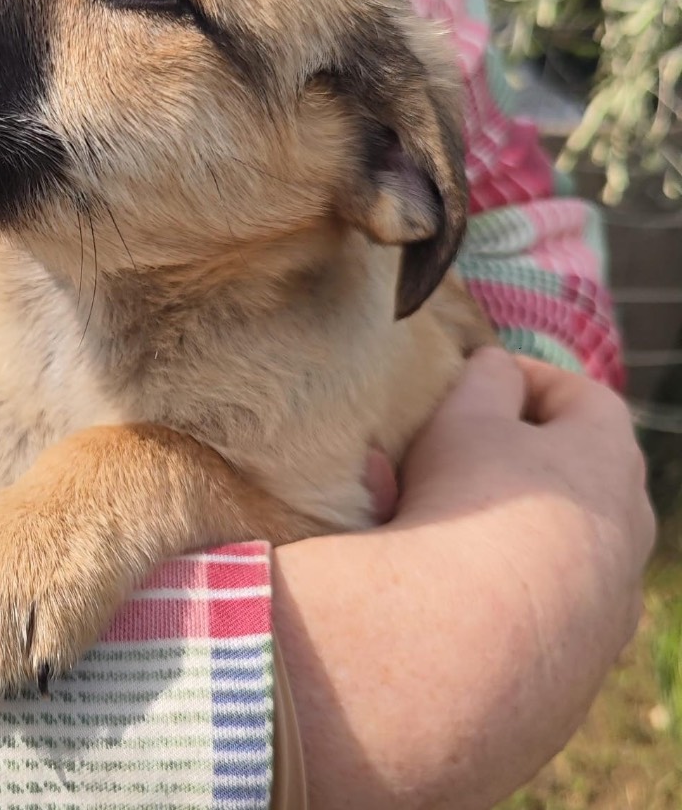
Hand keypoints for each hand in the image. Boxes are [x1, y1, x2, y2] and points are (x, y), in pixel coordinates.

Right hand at [274, 347, 654, 808]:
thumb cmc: (468, 513)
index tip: (478, 379)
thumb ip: (484, 381)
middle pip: (576, 481)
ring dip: (495, 532)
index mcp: (611, 467)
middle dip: (512, 461)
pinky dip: (485, 594)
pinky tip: (426, 594)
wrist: (463, 655)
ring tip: (415, 523)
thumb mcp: (466, 420)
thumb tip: (494, 368)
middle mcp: (626, 541)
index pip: (586, 400)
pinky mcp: (570, 673)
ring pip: (549, 552)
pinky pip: (526, 616)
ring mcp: (605, 613)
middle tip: (448, 456)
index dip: (528, 379)